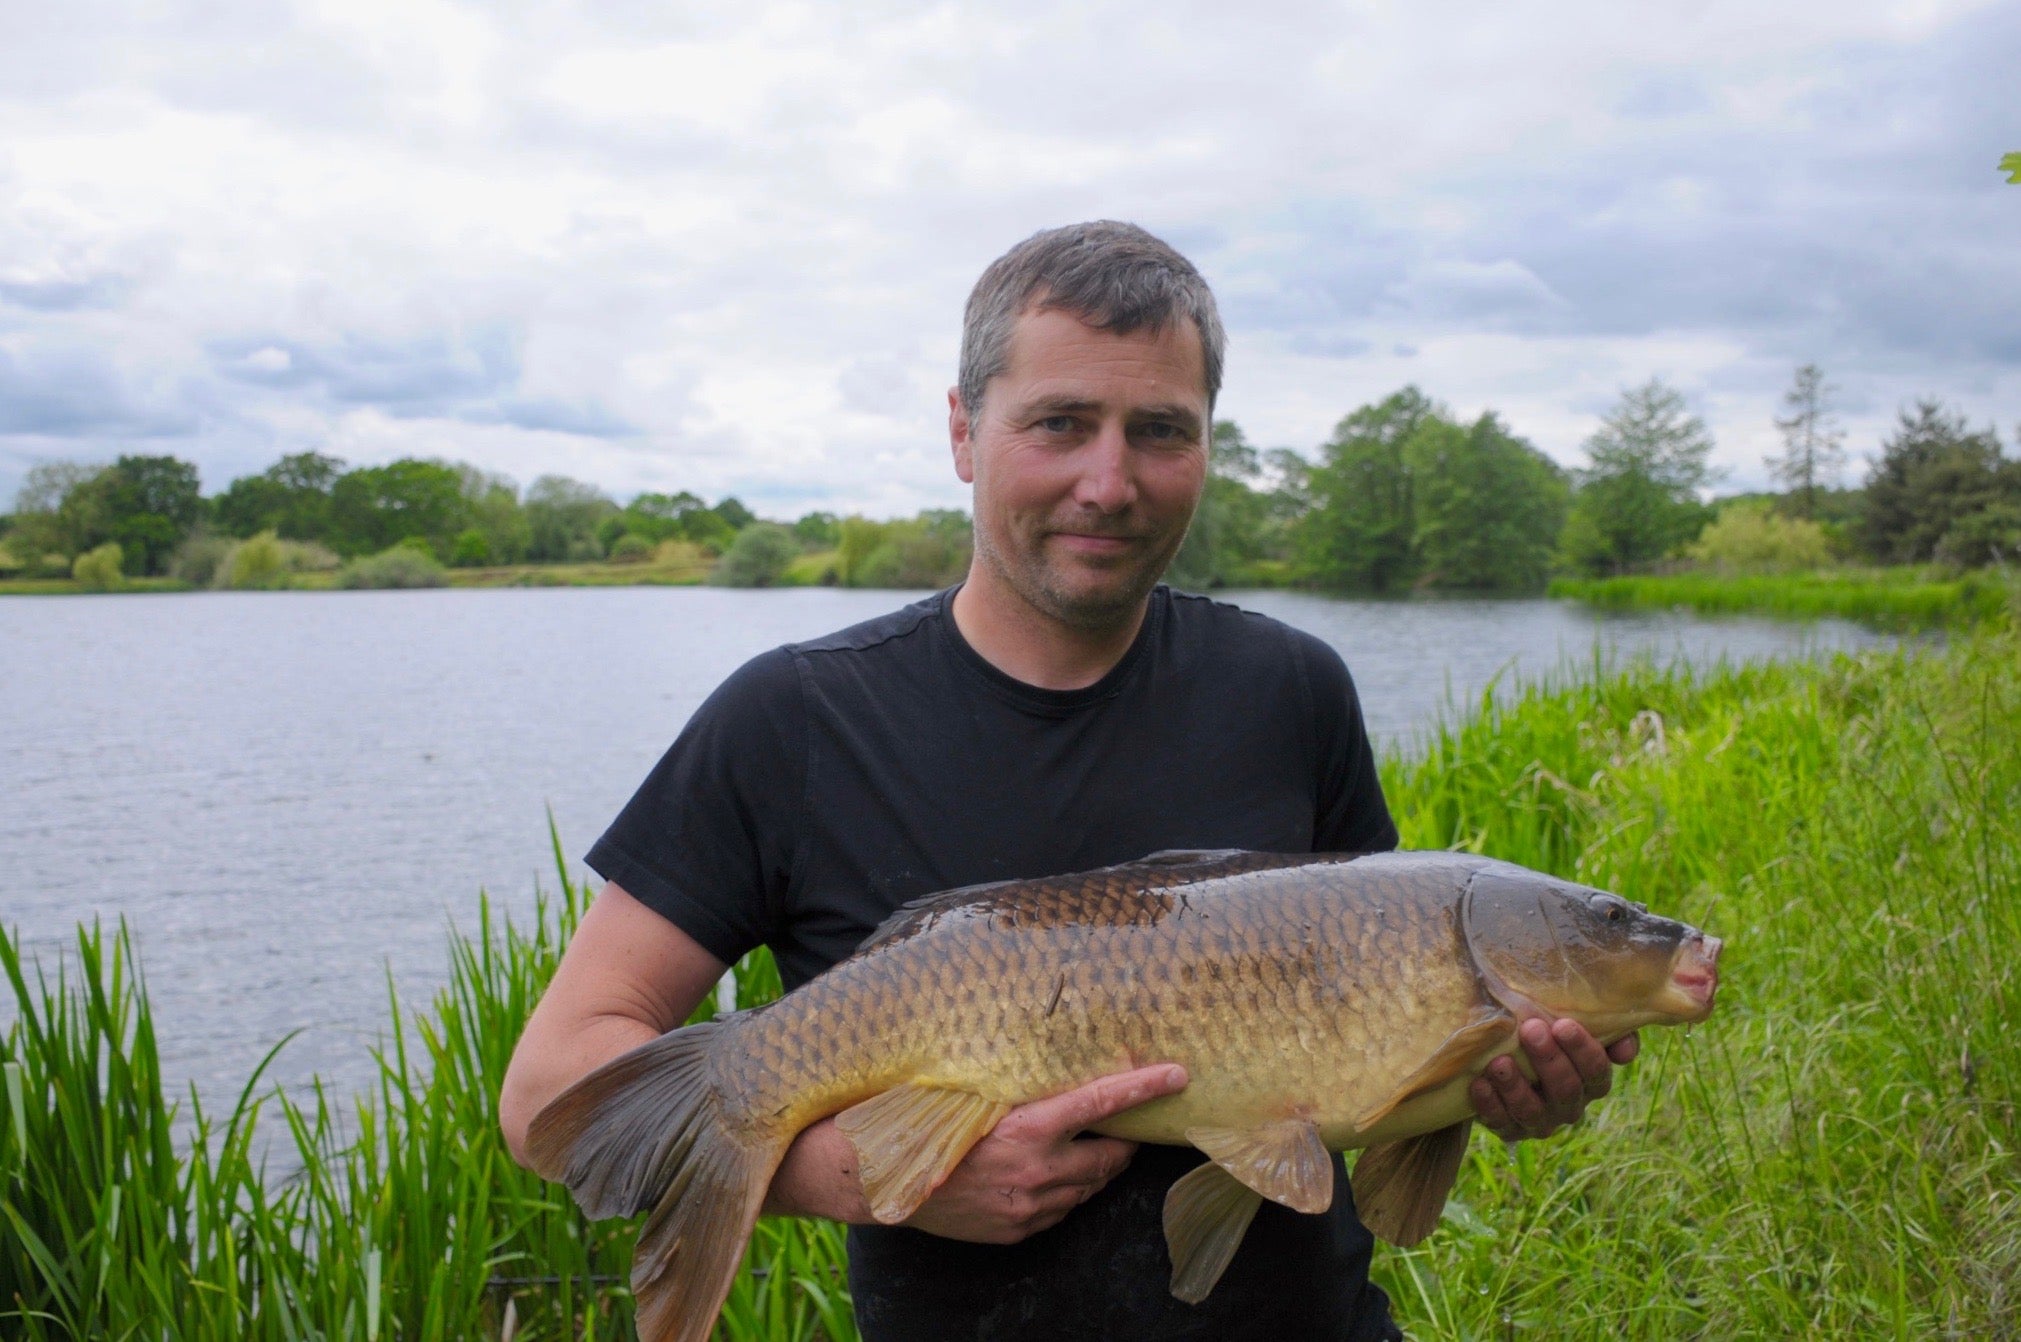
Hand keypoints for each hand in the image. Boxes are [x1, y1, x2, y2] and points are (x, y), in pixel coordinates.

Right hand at [901, 1063, 1189, 1243]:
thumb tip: (1053, 1061)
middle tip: (1126, 1126)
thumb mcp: (972, 1093)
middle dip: (1123, 1141)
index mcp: (1027, 1128)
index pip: (1100, 1102)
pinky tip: (1048, 1176)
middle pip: (1108, 1157)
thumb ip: (1017, 1086)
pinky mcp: (1017, 1229)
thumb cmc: (923, 1120)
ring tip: (1084, 1148)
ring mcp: (1029, 1207)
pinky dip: (1064, 1192)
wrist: (883, 1180)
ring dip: (1093, 1168)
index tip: (1177, 1075)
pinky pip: (1059, 1211)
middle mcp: (1036, 1170)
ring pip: (1087, 1187)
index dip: (1143, 1087)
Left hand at [1470, 1019, 1636, 1141]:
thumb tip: (1625, 1049)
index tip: (1563, 1024)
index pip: (1597, 1072)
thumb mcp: (1573, 1026)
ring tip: (1500, 1062)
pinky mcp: (1509, 1129)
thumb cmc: (1546, 1034)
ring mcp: (1539, 1121)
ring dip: (1516, 1088)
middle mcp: (1569, 1106)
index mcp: (1590, 1082)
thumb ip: (1607, 1030)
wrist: (1500, 1054)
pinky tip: (1479, 1083)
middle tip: (1531, 1029)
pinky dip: (1490, 1104)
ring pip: (1533, 1112)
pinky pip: (1501, 1123)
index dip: (1582, 1050)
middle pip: (1566, 1090)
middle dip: (1549, 1060)